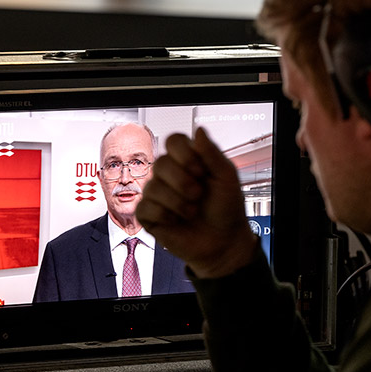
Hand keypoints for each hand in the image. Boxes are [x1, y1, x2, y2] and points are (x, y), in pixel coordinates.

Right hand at [137, 128, 257, 278]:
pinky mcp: (149, 215)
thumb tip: (198, 130)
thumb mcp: (226, 178)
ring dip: (177, 203)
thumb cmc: (226, 209)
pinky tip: (176, 222)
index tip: (201, 172)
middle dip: (182, 182)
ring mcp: (157, 194)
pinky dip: (164, 216)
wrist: (223, 242)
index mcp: (187, 161)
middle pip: (160, 163)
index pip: (173, 141)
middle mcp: (169, 175)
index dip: (185, 155)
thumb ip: (211, 153)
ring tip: (191, 212)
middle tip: (198, 195)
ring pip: (152, 188)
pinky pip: (144, 208)